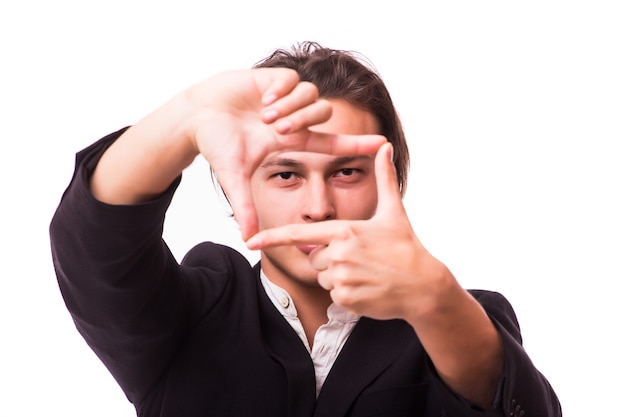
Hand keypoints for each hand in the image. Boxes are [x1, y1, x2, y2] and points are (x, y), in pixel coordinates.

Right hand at [189, 68, 385, 238]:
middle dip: (303, 121)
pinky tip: (262, 101)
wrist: (195, 116)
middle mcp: (293, 118)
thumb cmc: (215, 144)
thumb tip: (248, 239)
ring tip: (265, 117)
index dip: (356, 144)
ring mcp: (285, 98)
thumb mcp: (233, 178)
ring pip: (312, 96)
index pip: (331, 143)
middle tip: (276, 130)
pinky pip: (293, 81)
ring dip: (291, 108)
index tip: (383, 145)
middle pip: (323, 114)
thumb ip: (244, 207)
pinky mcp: (274, 78)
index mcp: (290, 140)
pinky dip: (280, 92)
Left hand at [246, 142, 448, 319]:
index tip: (250, 241)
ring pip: (323, 276)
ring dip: (338, 276)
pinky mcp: (347, 299)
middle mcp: (340, 254)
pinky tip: (367, 287)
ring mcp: (342, 278)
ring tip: (365, 271)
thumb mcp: (394, 211)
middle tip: (358, 257)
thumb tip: (385, 147)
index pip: (300, 235)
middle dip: (329, 257)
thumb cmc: (406, 246)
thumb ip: (384, 178)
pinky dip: (347, 293)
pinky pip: (334, 294)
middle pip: (314, 257)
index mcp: (345, 231)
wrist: (423, 285)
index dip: (272, 237)